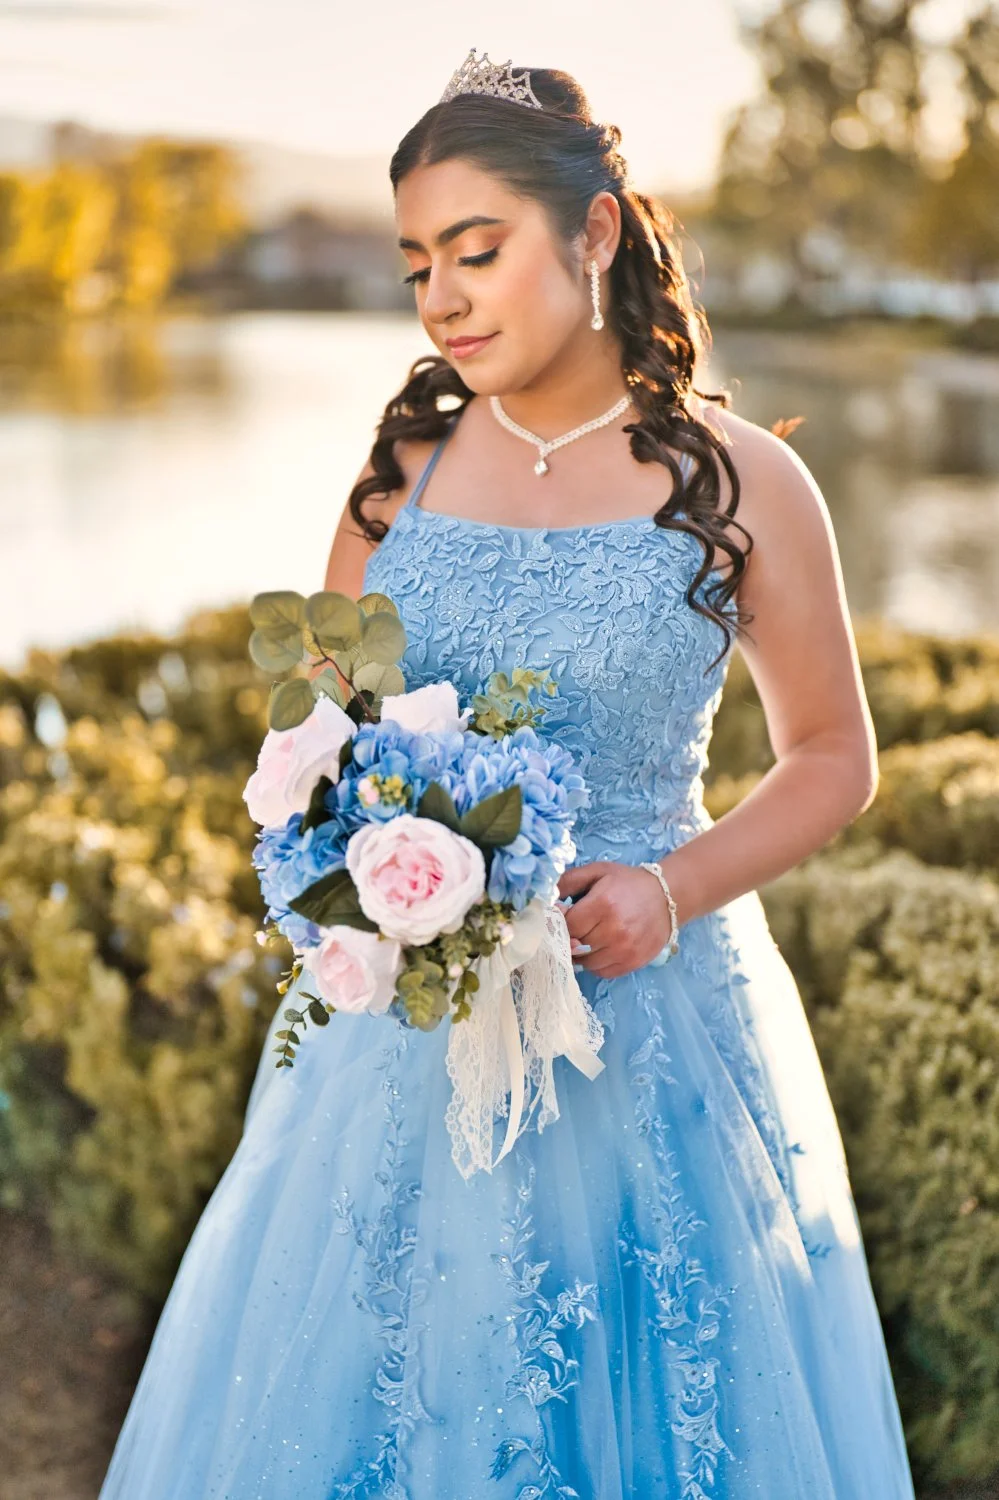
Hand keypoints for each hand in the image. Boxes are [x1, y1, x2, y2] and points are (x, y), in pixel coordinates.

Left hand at [555, 860, 673, 979]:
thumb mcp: (597, 872)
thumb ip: (568, 881)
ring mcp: (624, 950)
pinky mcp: (633, 962)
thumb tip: (546, 900)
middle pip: (575, 945)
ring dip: (582, 953)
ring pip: (586, 963)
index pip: (567, 925)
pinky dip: (596, 964)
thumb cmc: (627, 883)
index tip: (564, 916)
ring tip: (589, 938)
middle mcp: (614, 930)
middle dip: (570, 937)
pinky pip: (602, 972)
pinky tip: (601, 948)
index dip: (561, 922)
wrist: (666, 898)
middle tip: (576, 927)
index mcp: (603, 904)